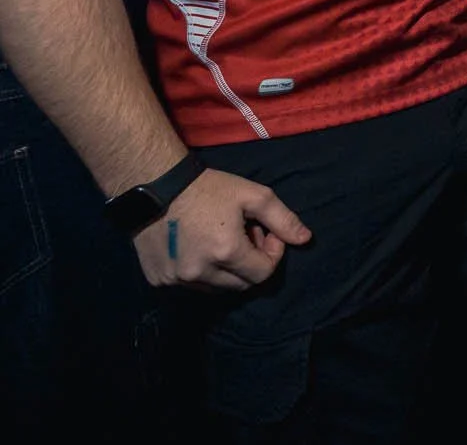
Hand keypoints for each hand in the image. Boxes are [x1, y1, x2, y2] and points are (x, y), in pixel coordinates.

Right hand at [132, 167, 311, 291]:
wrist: (153, 185)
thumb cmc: (208, 188)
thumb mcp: (252, 195)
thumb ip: (283, 219)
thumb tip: (306, 240)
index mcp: (226, 253)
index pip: (263, 273)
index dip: (272, 254)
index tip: (266, 232)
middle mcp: (200, 273)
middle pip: (241, 284)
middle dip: (251, 262)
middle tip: (245, 235)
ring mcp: (176, 280)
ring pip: (216, 288)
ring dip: (227, 270)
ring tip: (222, 239)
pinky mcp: (158, 280)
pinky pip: (191, 285)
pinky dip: (202, 272)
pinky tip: (198, 246)